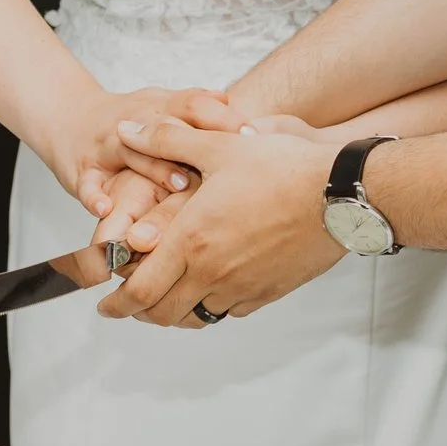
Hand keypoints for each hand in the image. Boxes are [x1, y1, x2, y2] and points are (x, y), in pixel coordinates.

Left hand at [95, 116, 342, 326]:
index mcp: (192, 241)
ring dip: (174, 311)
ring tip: (166, 296)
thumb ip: (166, 139)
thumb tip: (125, 129)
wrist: (343, 195)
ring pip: (196, 316)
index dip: (115, 303)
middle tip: (127, 305)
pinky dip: (211, 305)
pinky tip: (210, 287)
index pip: (139, 290)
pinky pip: (229, 311)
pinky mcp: (268, 292)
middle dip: (137, 312)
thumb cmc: (283, 168)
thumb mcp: (218, 144)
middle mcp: (213, 273)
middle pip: (161, 313)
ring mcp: (242, 287)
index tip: (103, 304)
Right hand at [96, 90, 245, 250]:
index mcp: (158, 105)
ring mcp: (106, 144)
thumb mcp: (162, 105)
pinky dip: (95, 196)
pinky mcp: (82, 169)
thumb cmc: (129, 120)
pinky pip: (88, 184)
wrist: (69, 120)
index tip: (254, 136)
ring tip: (180, 183)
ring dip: (155, 168)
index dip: (223, 118)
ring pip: (131, 151)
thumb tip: (231, 100)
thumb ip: (194, 106)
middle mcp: (134, 120)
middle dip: (196, 140)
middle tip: (228, 159)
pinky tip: (106, 209)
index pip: (193, 104)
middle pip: (166, 124)